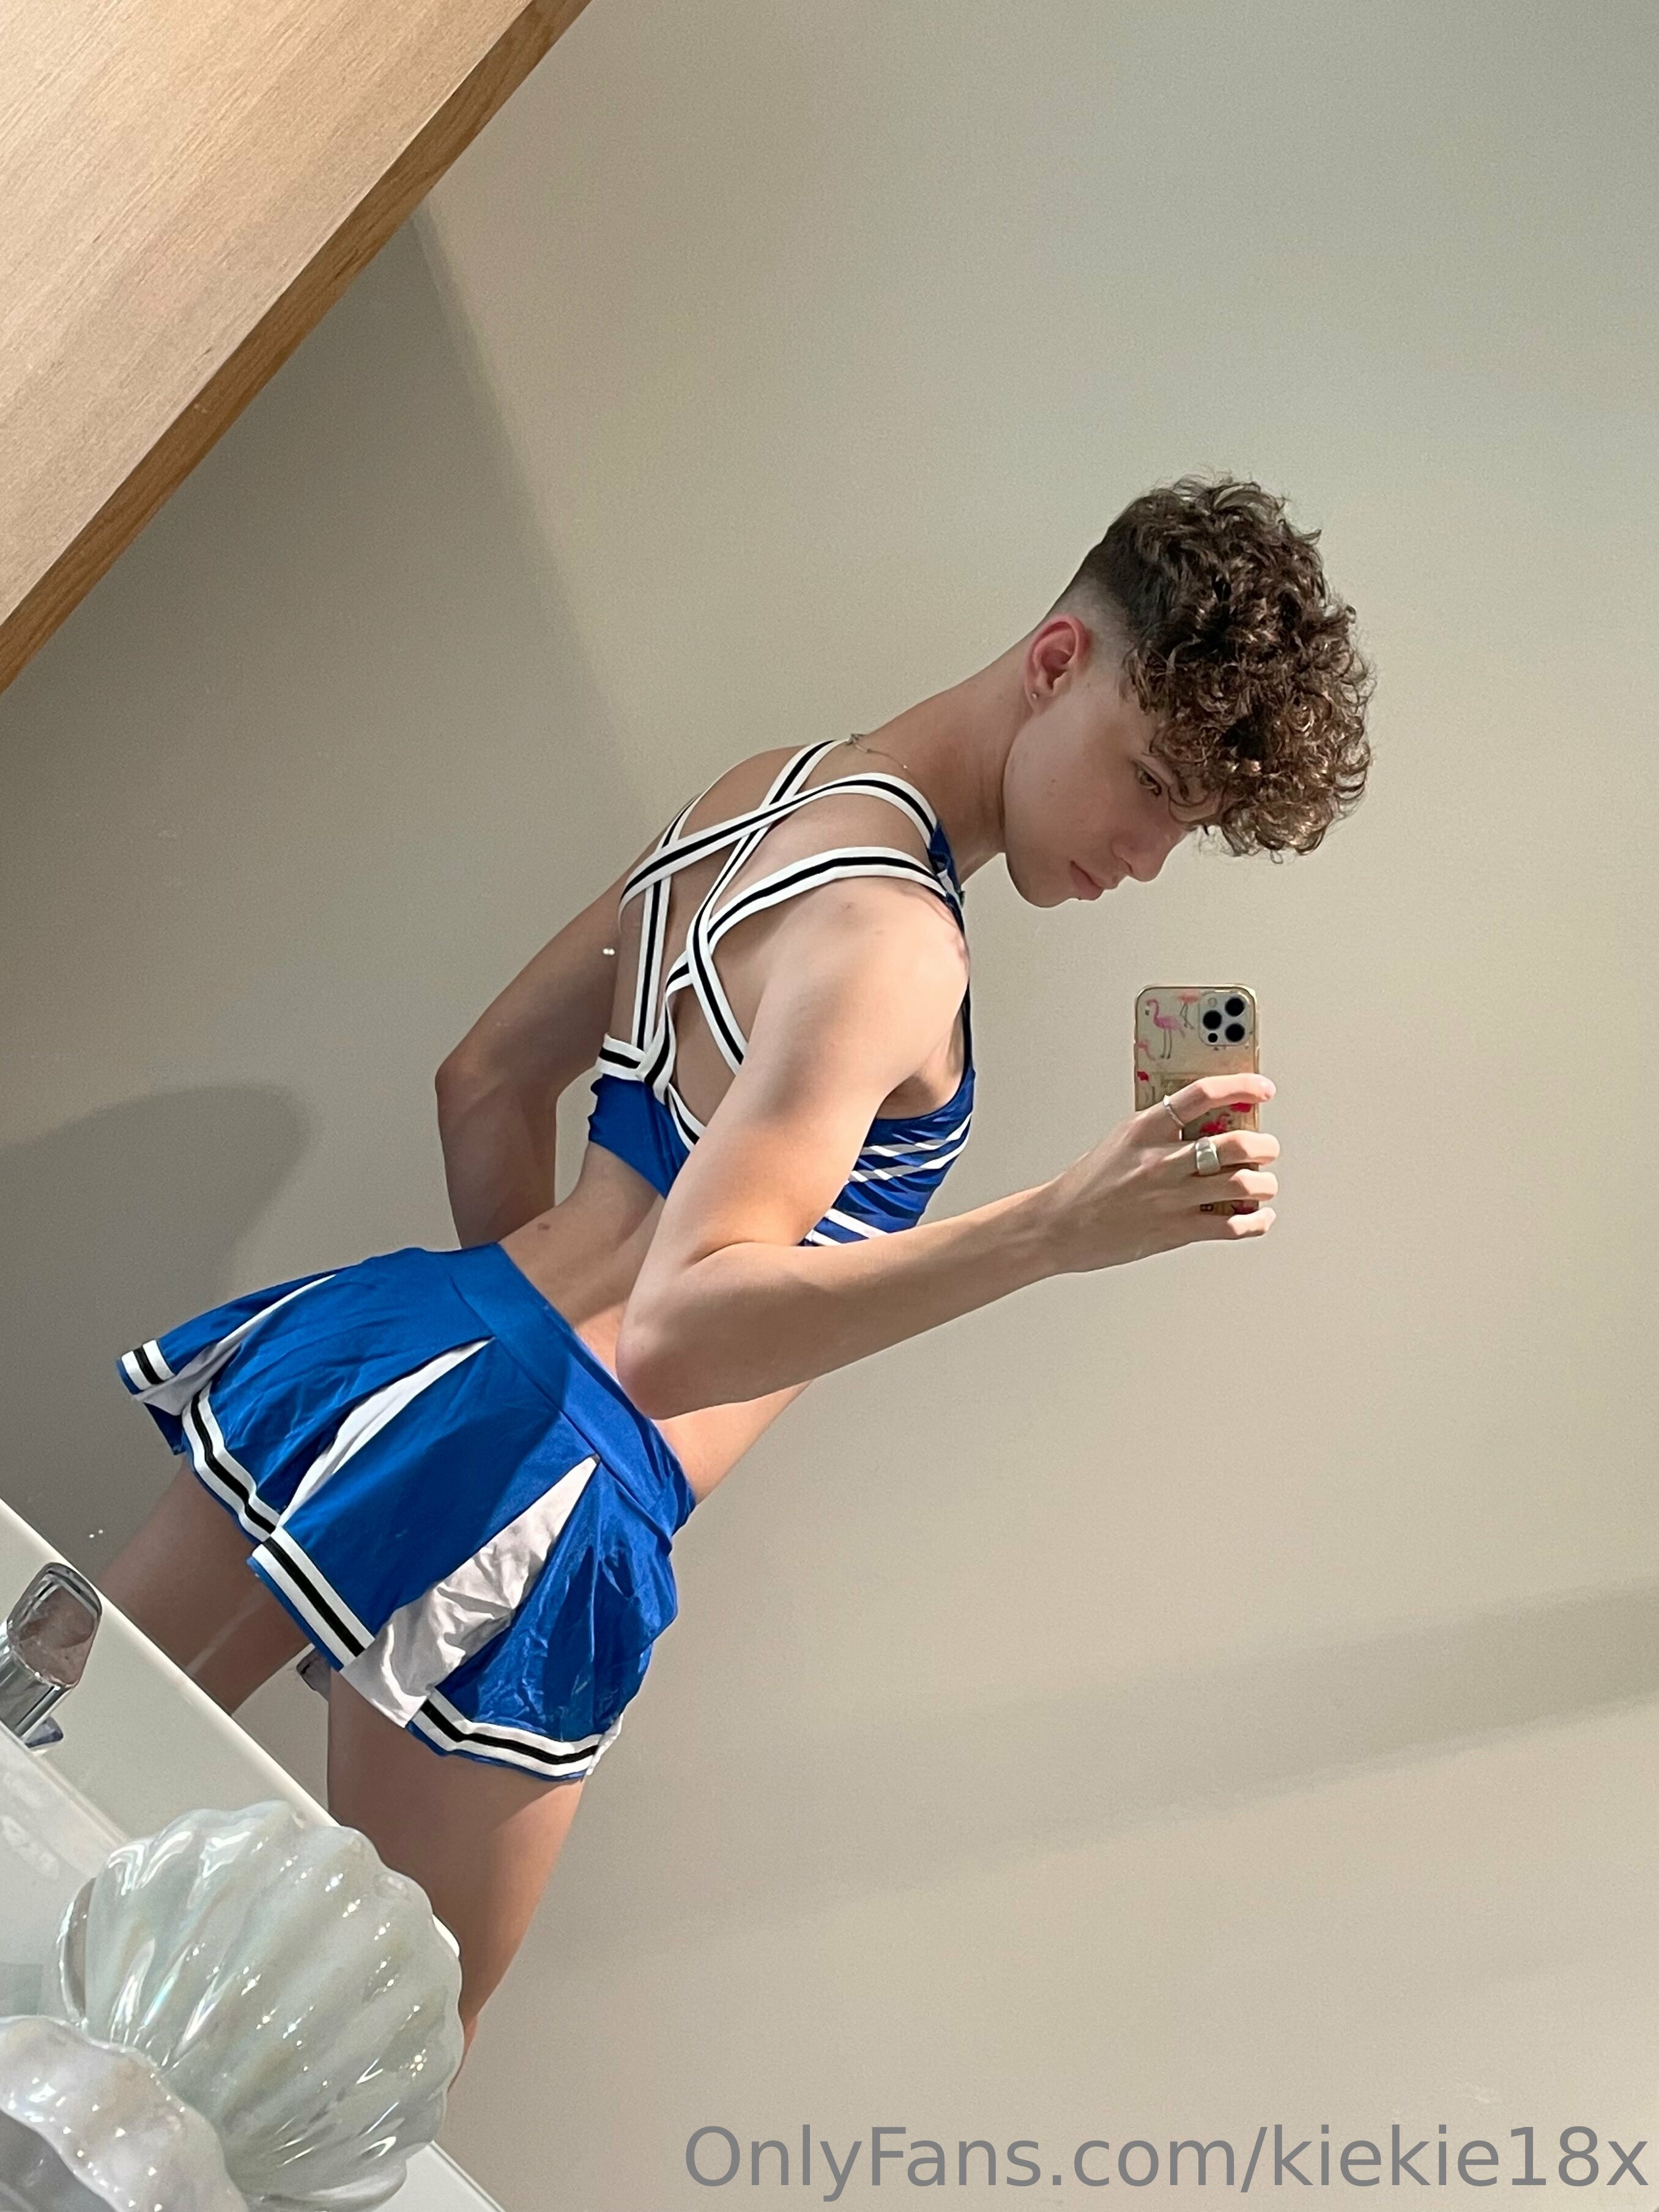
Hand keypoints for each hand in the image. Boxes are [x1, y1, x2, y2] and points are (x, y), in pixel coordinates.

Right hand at [1037, 1073, 1278, 1273]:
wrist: (1059, 1226)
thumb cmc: (1087, 1185)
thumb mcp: (1120, 1140)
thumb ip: (1159, 1128)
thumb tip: (1205, 1121)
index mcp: (1145, 1129)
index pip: (1202, 1095)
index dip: (1241, 1087)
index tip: (1262, 1089)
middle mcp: (1161, 1160)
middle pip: (1235, 1144)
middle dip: (1264, 1146)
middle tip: (1267, 1147)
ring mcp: (1170, 1197)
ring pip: (1242, 1184)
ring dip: (1264, 1183)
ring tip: (1264, 1183)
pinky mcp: (1176, 1231)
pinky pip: (1231, 1226)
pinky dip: (1255, 1221)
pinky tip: (1258, 1216)